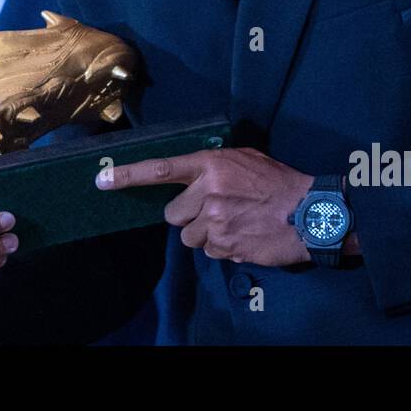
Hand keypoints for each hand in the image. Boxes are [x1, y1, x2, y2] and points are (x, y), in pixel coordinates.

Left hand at [96, 147, 313, 266]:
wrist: (310, 213)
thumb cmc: (279, 182)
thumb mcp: (245, 159)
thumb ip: (214, 164)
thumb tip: (191, 173)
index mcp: (211, 164)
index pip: (160, 169)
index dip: (127, 175)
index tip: (100, 179)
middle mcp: (207, 192)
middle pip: (172, 214)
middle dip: (188, 215)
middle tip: (215, 210)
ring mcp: (214, 222)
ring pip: (189, 236)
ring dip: (206, 233)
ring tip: (234, 223)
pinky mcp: (224, 247)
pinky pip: (209, 252)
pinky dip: (222, 247)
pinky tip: (243, 236)